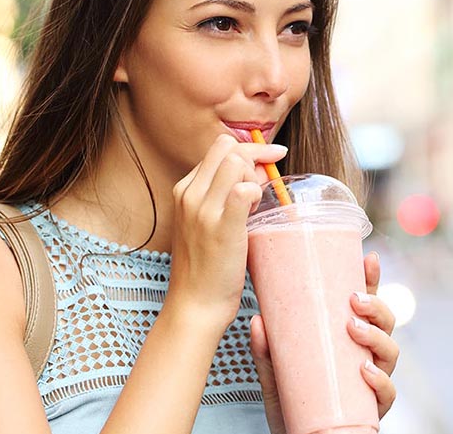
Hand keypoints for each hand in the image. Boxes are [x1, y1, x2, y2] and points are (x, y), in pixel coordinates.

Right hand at [166, 134, 286, 325]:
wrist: (195, 305)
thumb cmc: (206, 266)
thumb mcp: (206, 222)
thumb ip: (224, 194)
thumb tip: (257, 171)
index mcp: (184, 190)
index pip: (219, 147)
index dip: (249, 149)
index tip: (268, 158)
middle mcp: (189, 194)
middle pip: (228, 146)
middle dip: (253, 156)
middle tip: (263, 184)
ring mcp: (203, 211)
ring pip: (236, 161)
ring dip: (254, 177)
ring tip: (255, 205)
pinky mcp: (221, 228)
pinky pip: (244, 190)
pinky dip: (256, 193)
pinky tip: (256, 213)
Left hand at [249, 251, 399, 432]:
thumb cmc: (292, 403)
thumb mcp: (274, 373)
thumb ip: (267, 351)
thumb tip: (257, 321)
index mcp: (348, 339)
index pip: (366, 304)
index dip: (372, 279)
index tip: (369, 258)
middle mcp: (366, 356)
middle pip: (386, 323)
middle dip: (376, 306)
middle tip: (354, 300)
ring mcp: (373, 382)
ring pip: (391, 352)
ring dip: (377, 336)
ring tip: (355, 328)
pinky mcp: (372, 410)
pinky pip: (388, 393)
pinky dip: (381, 380)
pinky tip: (366, 370)